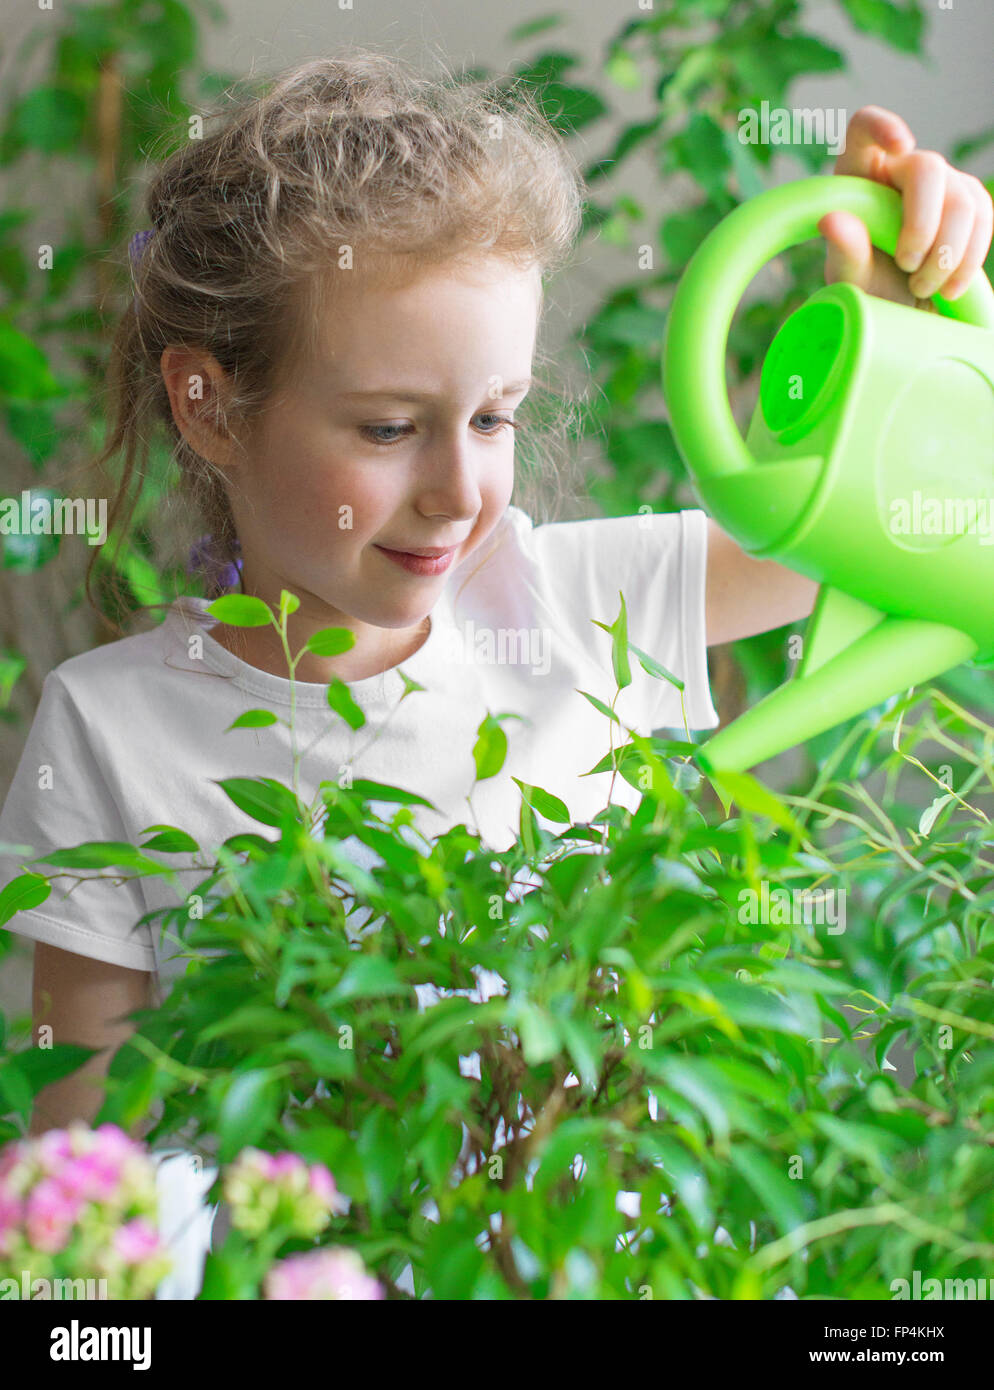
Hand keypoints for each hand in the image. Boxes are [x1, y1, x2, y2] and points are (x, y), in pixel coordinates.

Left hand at [819, 105, 992, 304]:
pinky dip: (967, 260)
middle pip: (927, 169)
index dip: (882, 126)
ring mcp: (941, 181)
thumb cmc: (867, 286)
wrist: (901, 306)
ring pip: (962, 201)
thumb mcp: (849, 277)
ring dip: (945, 255)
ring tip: (920, 287)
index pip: (864, 128)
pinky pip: (982, 219)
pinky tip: (948, 288)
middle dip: (922, 226)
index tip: (900, 146)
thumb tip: (831, 219)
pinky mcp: (970, 201)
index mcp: (858, 175)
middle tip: (907, 267)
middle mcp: (901, 168)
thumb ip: (843, 251)